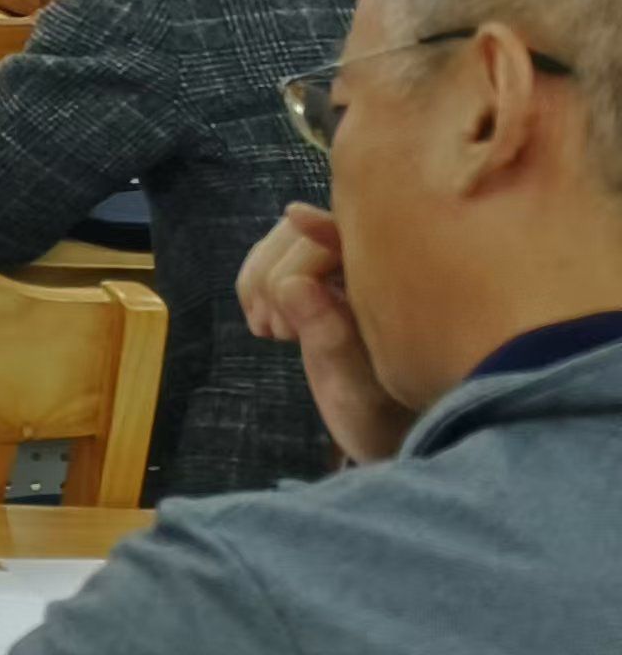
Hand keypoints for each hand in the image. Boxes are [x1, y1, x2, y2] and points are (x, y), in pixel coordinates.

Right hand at [237, 201, 413, 464]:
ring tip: (266, 330)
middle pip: (311, 235)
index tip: (293, 219)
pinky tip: (258, 319)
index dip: (321, 229)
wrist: (383, 435)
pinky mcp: (317, 286)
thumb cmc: (382, 418)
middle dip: (280, 272)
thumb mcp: (357, 390)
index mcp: (399, 288)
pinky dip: (255, 281)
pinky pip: (276, 259)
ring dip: (261, 276)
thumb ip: (329, 337)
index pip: (354, 238)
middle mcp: (373, 272)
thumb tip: (293, 285)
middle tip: (275, 332)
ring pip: (289, 241)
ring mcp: (343, 276)